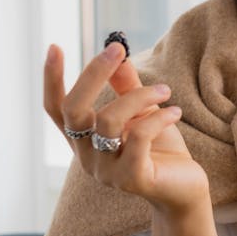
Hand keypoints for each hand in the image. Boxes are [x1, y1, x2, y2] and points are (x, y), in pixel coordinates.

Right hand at [43, 41, 208, 209]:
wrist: (185, 188)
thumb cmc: (161, 150)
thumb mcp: (142, 113)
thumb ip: (127, 87)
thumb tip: (119, 55)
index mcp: (84, 140)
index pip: (56, 109)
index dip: (51, 80)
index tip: (55, 47)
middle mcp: (87, 156)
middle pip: (74, 110)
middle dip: (94, 74)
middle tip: (117, 50)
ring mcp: (107, 171)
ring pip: (109, 120)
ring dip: (139, 97)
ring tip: (164, 91)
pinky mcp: (132, 179)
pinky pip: (139, 137)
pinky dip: (158, 118)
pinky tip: (175, 112)